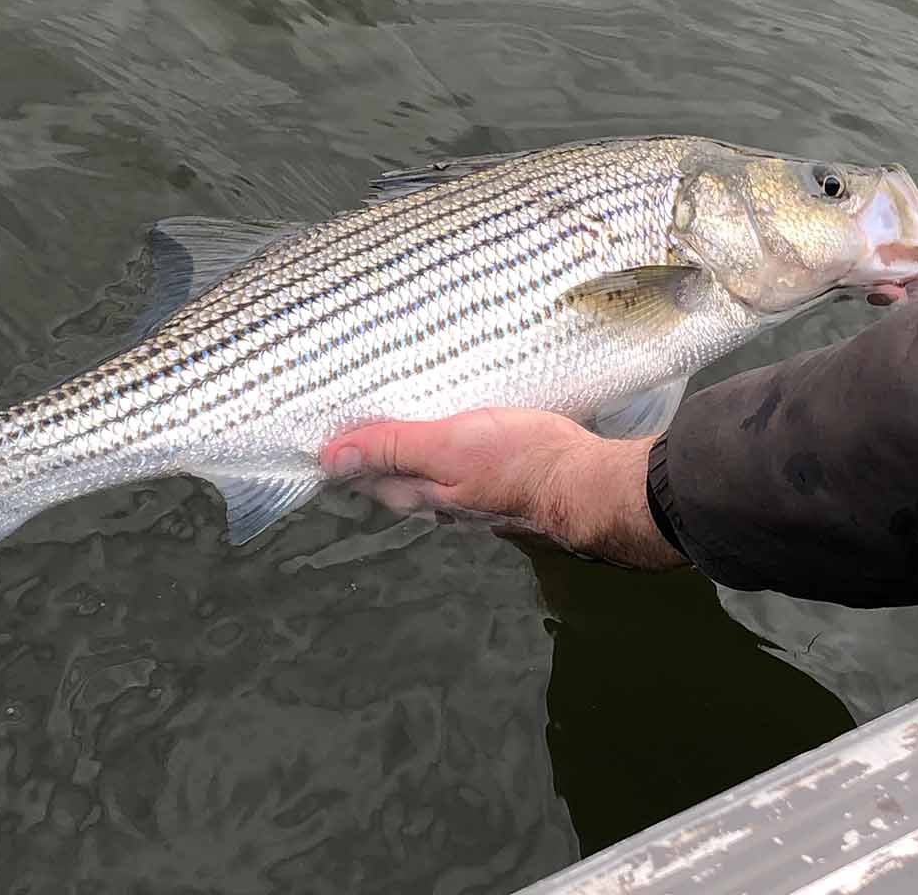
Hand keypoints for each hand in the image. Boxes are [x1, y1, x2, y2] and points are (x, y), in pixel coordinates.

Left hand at [321, 408, 683, 567]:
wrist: (589, 484)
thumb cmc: (519, 461)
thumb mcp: (447, 445)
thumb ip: (393, 447)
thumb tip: (330, 457)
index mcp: (420, 493)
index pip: (365, 474)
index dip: (346, 451)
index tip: (328, 424)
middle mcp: (440, 504)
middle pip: (394, 477)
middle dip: (375, 451)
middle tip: (358, 413)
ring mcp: (472, 499)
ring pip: (428, 474)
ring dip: (412, 451)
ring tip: (400, 417)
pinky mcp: (501, 487)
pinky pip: (460, 468)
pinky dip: (448, 450)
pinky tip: (454, 433)